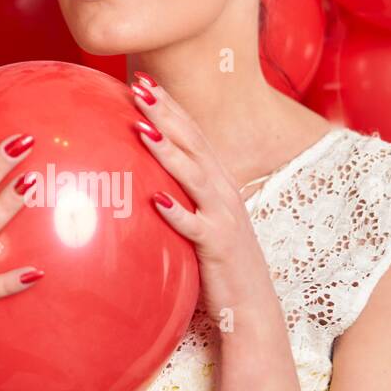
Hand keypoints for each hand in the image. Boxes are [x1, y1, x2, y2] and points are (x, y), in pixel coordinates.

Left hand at [129, 73, 275, 325]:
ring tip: (143, 129)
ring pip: (194, 177)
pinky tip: (157, 201)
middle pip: (193, 144)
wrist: (252, 307)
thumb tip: (147, 179)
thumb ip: (182, 195)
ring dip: (169, 152)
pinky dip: (177, 213)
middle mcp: (224, 193)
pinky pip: (195, 227)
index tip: (143, 82)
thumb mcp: (202, 220)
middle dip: (166, 114)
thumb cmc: (221, 263)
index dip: (170, 107)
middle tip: (139, 88)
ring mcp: (224, 218)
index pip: (193, 135)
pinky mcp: (218, 247)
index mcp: (219, 183)